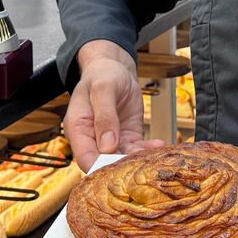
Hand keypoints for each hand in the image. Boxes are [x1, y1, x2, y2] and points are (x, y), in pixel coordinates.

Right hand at [64, 40, 165, 171]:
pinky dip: (148, 150)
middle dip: (122, 167)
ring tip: (154, 153)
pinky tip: (158, 144)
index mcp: (78, 129)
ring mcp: (110, 140)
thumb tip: (107, 146)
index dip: (99, 167)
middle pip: (104, 164)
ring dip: (138, 160)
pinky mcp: (127, 138)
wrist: (115, 70)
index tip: (118, 168)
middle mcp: (93, 139)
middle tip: (142, 163)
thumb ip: (104, 116)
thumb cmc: (102, 76)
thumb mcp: (103, 89)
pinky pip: (136, 150)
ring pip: (123, 160)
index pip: (85, 158)